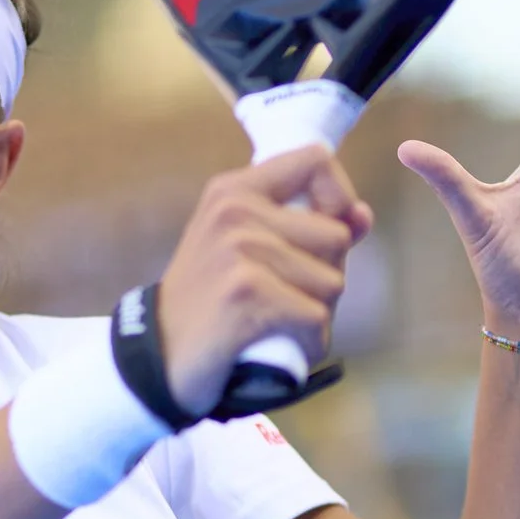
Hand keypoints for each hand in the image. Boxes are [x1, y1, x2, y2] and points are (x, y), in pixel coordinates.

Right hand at [158, 146, 373, 416]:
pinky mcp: (248, 292)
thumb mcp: (246, 250)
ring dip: (315, 314)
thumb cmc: (207, 303)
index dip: (337, 197)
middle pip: (336, 236)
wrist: (158, 357)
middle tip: (282, 296)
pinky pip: (316, 318)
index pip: (316, 161)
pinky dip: (308, 342)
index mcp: (235, 190)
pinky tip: (278, 344)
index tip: (324, 227)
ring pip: (332, 282)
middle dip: (323, 275)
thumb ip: (307, 227)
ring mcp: (241, 250)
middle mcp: (237, 210)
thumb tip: (361, 215)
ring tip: (275, 322)